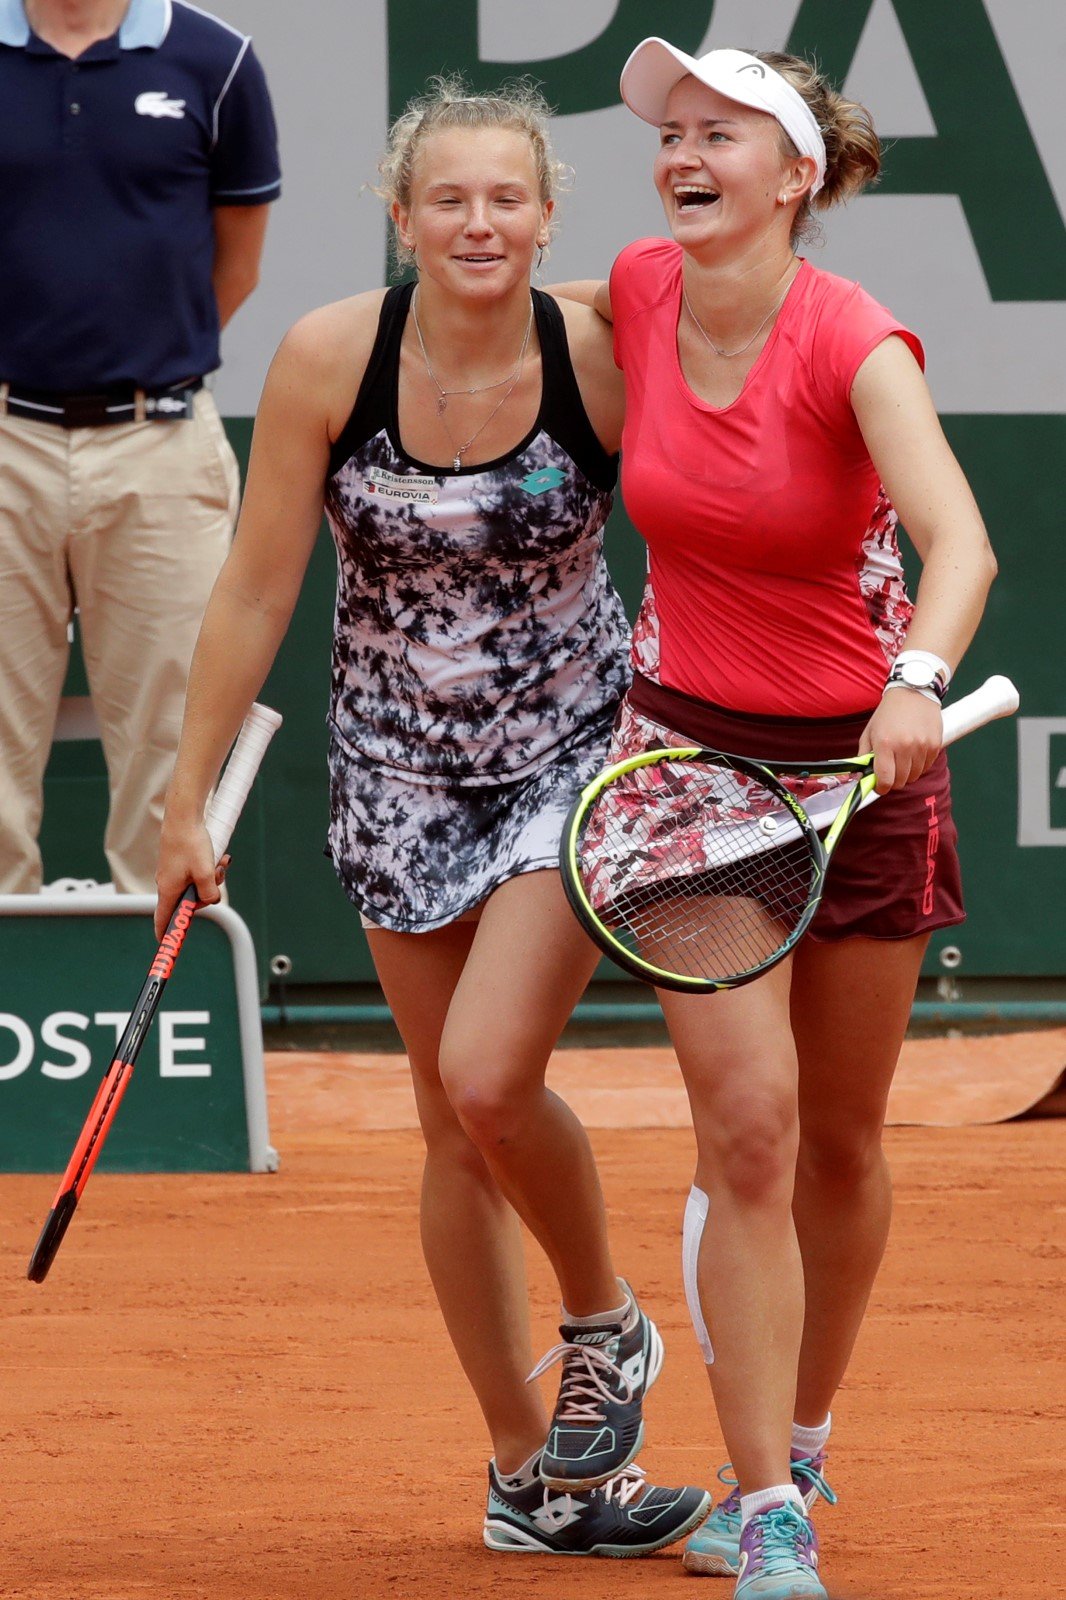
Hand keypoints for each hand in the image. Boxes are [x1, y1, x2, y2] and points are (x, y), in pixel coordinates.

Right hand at [154, 816, 226, 938]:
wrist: (184, 816)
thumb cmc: (191, 843)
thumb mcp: (205, 873)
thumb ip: (208, 894)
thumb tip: (210, 901)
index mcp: (169, 890)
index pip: (163, 919)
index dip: (166, 934)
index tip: (167, 945)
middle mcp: (168, 883)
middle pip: (190, 902)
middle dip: (207, 894)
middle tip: (216, 879)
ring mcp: (174, 873)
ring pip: (198, 885)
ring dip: (213, 877)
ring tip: (220, 862)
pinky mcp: (182, 862)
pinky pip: (199, 873)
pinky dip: (210, 867)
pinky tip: (220, 856)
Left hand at [859, 690, 942, 793]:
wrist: (913, 693)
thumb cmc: (887, 714)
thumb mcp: (869, 732)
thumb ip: (864, 756)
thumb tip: (861, 777)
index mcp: (885, 744)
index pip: (885, 780)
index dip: (881, 788)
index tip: (879, 786)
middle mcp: (905, 746)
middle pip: (901, 781)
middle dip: (893, 781)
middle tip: (890, 771)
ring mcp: (922, 746)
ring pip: (914, 776)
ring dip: (907, 773)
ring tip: (902, 758)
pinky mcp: (935, 745)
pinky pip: (926, 767)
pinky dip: (919, 765)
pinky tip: (914, 753)